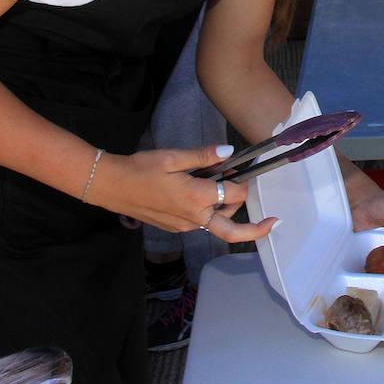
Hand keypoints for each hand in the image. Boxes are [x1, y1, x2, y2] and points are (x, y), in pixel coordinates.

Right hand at [89, 144, 277, 243]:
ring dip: (229, 211)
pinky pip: (202, 224)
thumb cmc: (140, 168)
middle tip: (272, 221)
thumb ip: (203, 157)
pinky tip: (205, 193)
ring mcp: (184, 226)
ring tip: (226, 188)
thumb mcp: (173, 157)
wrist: (110, 186)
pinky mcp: (175, 227)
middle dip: (255, 228)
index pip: (234, 194)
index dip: (242, 182)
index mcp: (196, 199)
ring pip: (218, 225)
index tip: (245, 171)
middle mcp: (194, 218)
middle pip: (232, 230)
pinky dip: (212, 213)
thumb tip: (229, 154)